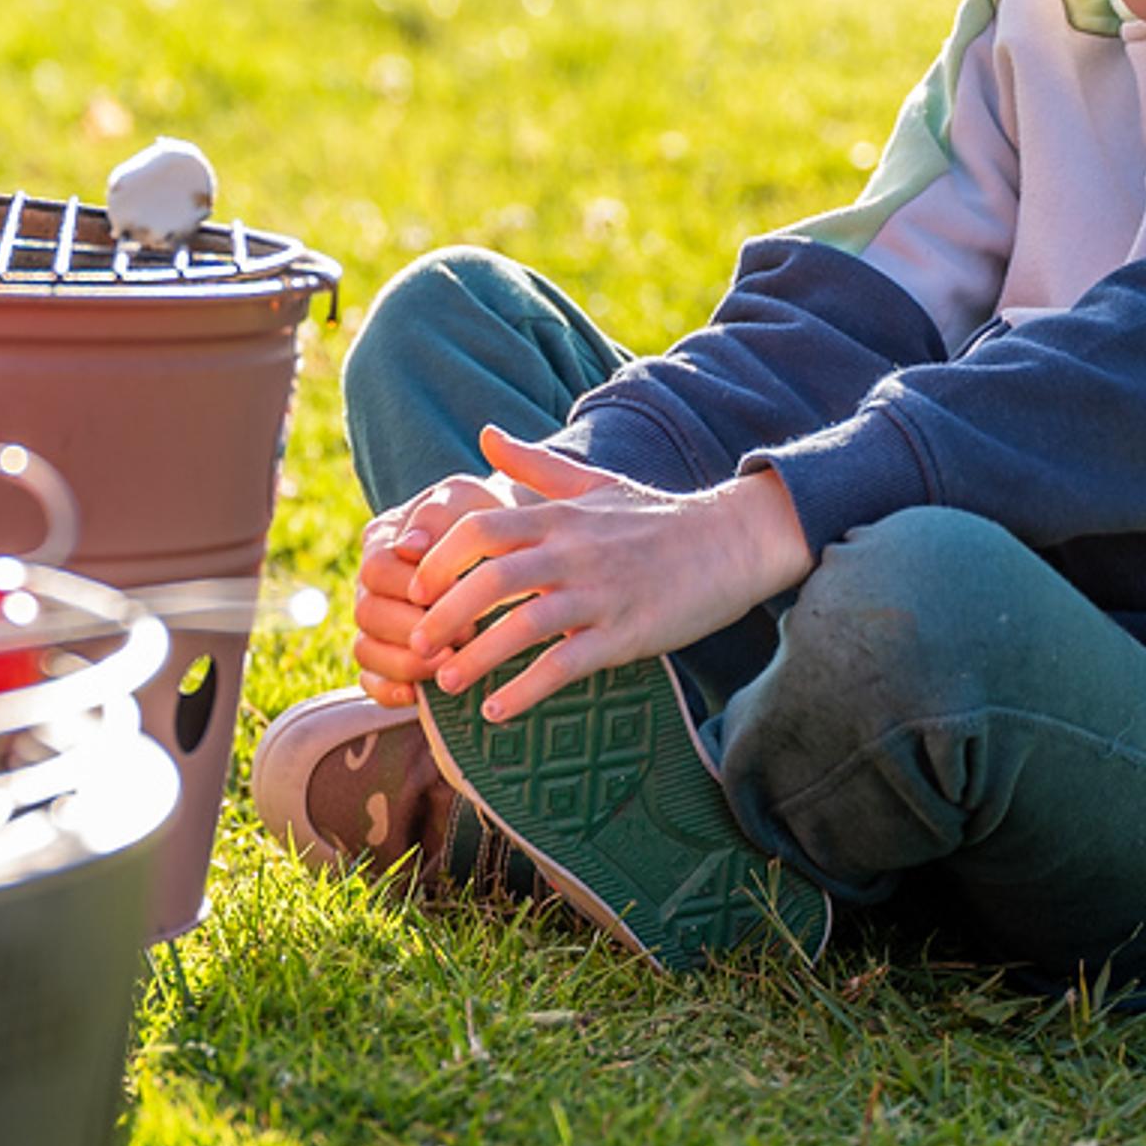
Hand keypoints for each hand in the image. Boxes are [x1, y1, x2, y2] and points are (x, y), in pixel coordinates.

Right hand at [345, 467, 521, 701]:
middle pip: (366, 611)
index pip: (377, 568)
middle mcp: (372, 584)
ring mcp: (377, 624)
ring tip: (450, 664)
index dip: (413, 587)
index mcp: (383, 541)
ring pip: (365, 649)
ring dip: (405, 662)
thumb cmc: (492, 520)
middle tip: (466, 635)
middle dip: (414, 628)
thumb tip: (411, 546)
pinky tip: (420, 695)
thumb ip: (440, 514)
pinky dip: (389, 692)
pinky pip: (370, 682)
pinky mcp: (388, 659)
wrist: (515, 547)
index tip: (460, 593)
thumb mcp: (472, 502)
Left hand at [404, 426, 813, 718]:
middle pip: (490, 579)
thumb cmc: (656, 517)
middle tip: (415, 646)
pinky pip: (567, 665)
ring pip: (524, 626)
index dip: (438, 559)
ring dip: (477, 659)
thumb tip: (486, 433)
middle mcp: (574, 552)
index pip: (479, 528)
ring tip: (446, 685)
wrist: (732, 542)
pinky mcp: (628, 633)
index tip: (413, 588)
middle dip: (443, 615)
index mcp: (559, 517)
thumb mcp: (593, 482)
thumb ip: (534, 464)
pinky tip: (498, 712)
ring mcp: (601, 594)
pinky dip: (527, 690)